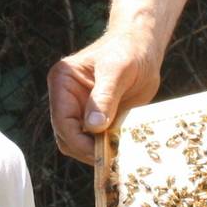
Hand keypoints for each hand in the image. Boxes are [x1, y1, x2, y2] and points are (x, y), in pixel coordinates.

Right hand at [47, 32, 161, 164]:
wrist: (144, 47)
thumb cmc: (129, 51)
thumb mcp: (117, 71)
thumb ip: (104, 97)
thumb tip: (93, 126)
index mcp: (62, 81)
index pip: (62, 121)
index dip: (79, 142)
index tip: (101, 153)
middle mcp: (65, 98)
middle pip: (67, 137)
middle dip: (87, 150)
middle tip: (113, 159)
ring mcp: (79, 110)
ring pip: (79, 143)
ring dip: (97, 152)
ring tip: (119, 155)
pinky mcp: (96, 118)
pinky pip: (95, 141)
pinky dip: (106, 149)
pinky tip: (121, 149)